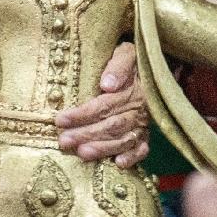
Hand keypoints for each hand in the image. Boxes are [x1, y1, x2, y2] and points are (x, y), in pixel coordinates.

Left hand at [55, 41, 149, 165]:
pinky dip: (132, 157)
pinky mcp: (146, 134)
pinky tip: (118, 164)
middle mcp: (138, 110)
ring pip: (123, 140)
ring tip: (82, 154)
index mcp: (132, 90)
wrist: (155, 69)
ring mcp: (143, 124)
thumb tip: (107, 84)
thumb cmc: (132, 61)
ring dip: (102, 149)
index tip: (61, 119)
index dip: (82, 114)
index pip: (104, 105)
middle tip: (64, 141)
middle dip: (86, 135)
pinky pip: (142, 149)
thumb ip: (119, 65)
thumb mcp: (126, 52)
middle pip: (111, 126)